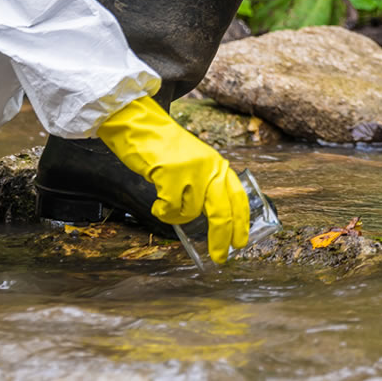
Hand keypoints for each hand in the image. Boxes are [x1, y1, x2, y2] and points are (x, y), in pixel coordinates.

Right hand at [97, 96, 248, 262]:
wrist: (141, 126)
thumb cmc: (165, 148)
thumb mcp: (197, 163)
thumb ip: (208, 185)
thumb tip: (217, 219)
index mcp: (218, 165)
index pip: (238, 198)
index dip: (241, 223)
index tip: (240, 243)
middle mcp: (210, 168)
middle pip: (222, 212)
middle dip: (221, 238)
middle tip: (220, 256)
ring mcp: (191, 171)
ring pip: (191, 212)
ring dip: (177, 216)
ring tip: (166, 203)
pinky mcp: (171, 174)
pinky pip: (170, 208)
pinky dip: (163, 211)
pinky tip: (157, 202)